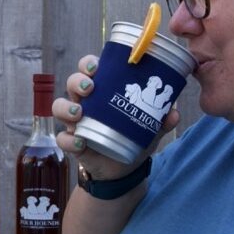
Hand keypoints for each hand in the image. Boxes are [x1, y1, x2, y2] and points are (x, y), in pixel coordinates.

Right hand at [52, 54, 178, 179]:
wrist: (124, 169)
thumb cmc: (132, 138)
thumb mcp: (149, 128)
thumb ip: (161, 121)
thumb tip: (174, 113)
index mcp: (103, 91)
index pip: (89, 69)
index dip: (88, 64)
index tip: (96, 66)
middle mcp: (86, 102)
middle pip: (73, 83)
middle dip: (77, 81)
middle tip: (90, 87)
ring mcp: (76, 122)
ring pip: (59, 106)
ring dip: (66, 107)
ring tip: (78, 113)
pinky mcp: (73, 143)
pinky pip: (62, 138)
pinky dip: (68, 140)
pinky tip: (80, 142)